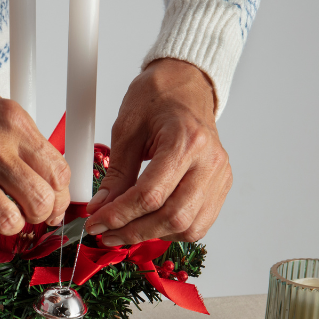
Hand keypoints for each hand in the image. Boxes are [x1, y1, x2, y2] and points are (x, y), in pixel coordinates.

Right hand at [0, 66, 70, 247]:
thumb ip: (23, 141)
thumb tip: (46, 177)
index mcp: (13, 124)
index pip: (58, 172)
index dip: (61, 197)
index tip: (54, 204)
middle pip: (40, 201)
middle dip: (40, 215)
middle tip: (29, 214)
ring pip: (9, 221)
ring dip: (10, 227)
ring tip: (1, 218)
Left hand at [85, 58, 230, 245]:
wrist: (187, 83)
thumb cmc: (159, 96)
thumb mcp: (127, 129)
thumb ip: (116, 173)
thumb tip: (101, 208)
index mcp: (186, 141)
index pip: (150, 195)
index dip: (119, 215)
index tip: (97, 222)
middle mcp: (210, 162)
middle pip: (172, 217)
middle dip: (133, 232)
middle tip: (106, 233)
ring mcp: (220, 175)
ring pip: (188, 227)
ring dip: (153, 235)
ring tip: (125, 231)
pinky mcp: (222, 185)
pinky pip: (199, 223)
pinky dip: (173, 230)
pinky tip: (151, 224)